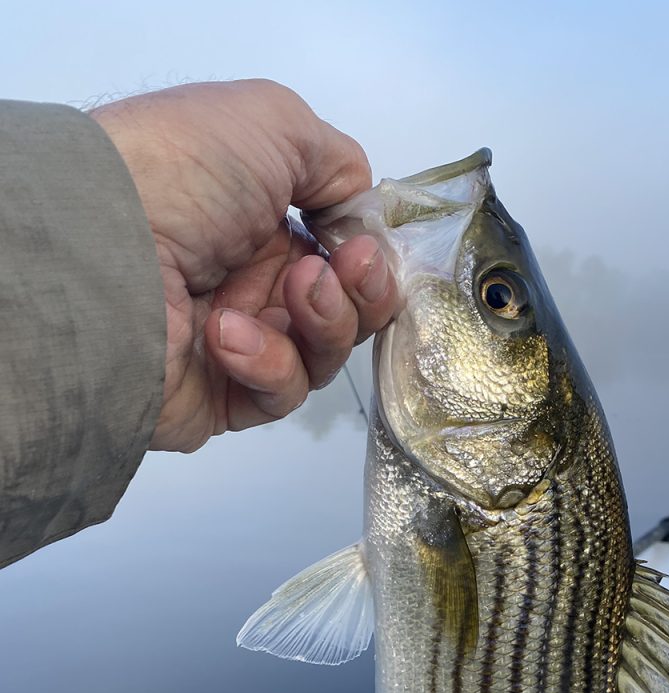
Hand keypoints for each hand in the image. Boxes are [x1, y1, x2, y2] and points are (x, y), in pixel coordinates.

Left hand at [91, 80, 396, 451]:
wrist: (105, 243)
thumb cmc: (183, 170)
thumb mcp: (275, 123)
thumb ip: (337, 162)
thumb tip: (361, 215)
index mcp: (259, 221)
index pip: (340, 256)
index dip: (369, 257)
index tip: (369, 247)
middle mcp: (248, 282)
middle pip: (344, 311)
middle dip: (361, 293)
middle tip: (348, 269)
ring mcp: (236, 345)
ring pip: (322, 356)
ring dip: (323, 322)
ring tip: (293, 292)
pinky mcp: (221, 398)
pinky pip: (278, 394)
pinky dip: (268, 363)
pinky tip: (227, 333)